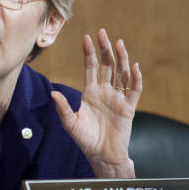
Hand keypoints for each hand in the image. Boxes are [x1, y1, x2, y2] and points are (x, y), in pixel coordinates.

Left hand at [50, 29, 141, 177]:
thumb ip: (63, 108)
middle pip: (106, 66)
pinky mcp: (128, 108)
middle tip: (103, 33)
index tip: (86, 38)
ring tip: (119, 43)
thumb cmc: (85, 140)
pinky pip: (134, 90)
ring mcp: (118, 98)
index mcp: (91, 93)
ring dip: (121, 59)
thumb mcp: (70, 123)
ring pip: (121, 74)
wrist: (102, 155)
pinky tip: (133, 66)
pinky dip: (135, 78)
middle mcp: (105, 92)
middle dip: (105, 49)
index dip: (89, 53)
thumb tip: (53, 93)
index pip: (90, 68)